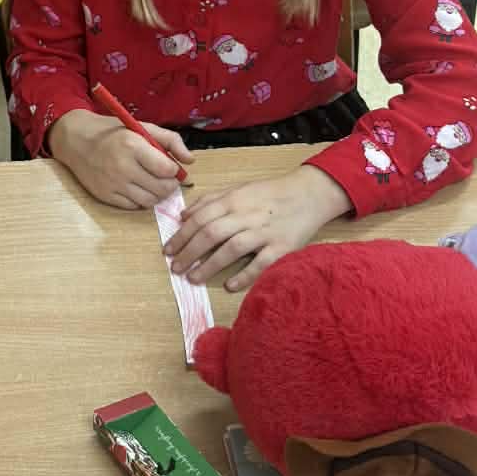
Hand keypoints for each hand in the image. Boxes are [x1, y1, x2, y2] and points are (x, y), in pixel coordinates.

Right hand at [49, 109, 191, 210]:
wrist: (77, 141)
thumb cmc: (112, 132)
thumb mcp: (142, 127)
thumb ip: (170, 140)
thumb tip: (191, 160)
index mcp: (133, 146)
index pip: (167, 169)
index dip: (174, 170)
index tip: (170, 166)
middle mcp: (123, 167)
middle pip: (162, 188)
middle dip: (170, 184)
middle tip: (165, 177)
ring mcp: (113, 184)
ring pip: (150, 201)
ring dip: (157, 194)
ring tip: (152, 182)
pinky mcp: (106, 197)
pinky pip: (134, 207)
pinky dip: (141, 199)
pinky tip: (137, 187)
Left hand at [164, 166, 351, 293]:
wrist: (308, 194)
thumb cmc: (269, 193)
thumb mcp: (238, 189)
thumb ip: (210, 200)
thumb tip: (183, 215)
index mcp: (233, 200)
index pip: (200, 218)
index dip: (181, 236)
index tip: (168, 250)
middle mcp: (246, 215)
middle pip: (211, 234)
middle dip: (189, 252)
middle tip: (175, 268)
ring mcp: (264, 232)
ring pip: (232, 249)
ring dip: (209, 265)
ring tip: (193, 278)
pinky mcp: (282, 247)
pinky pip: (261, 264)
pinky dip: (244, 276)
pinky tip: (229, 286)